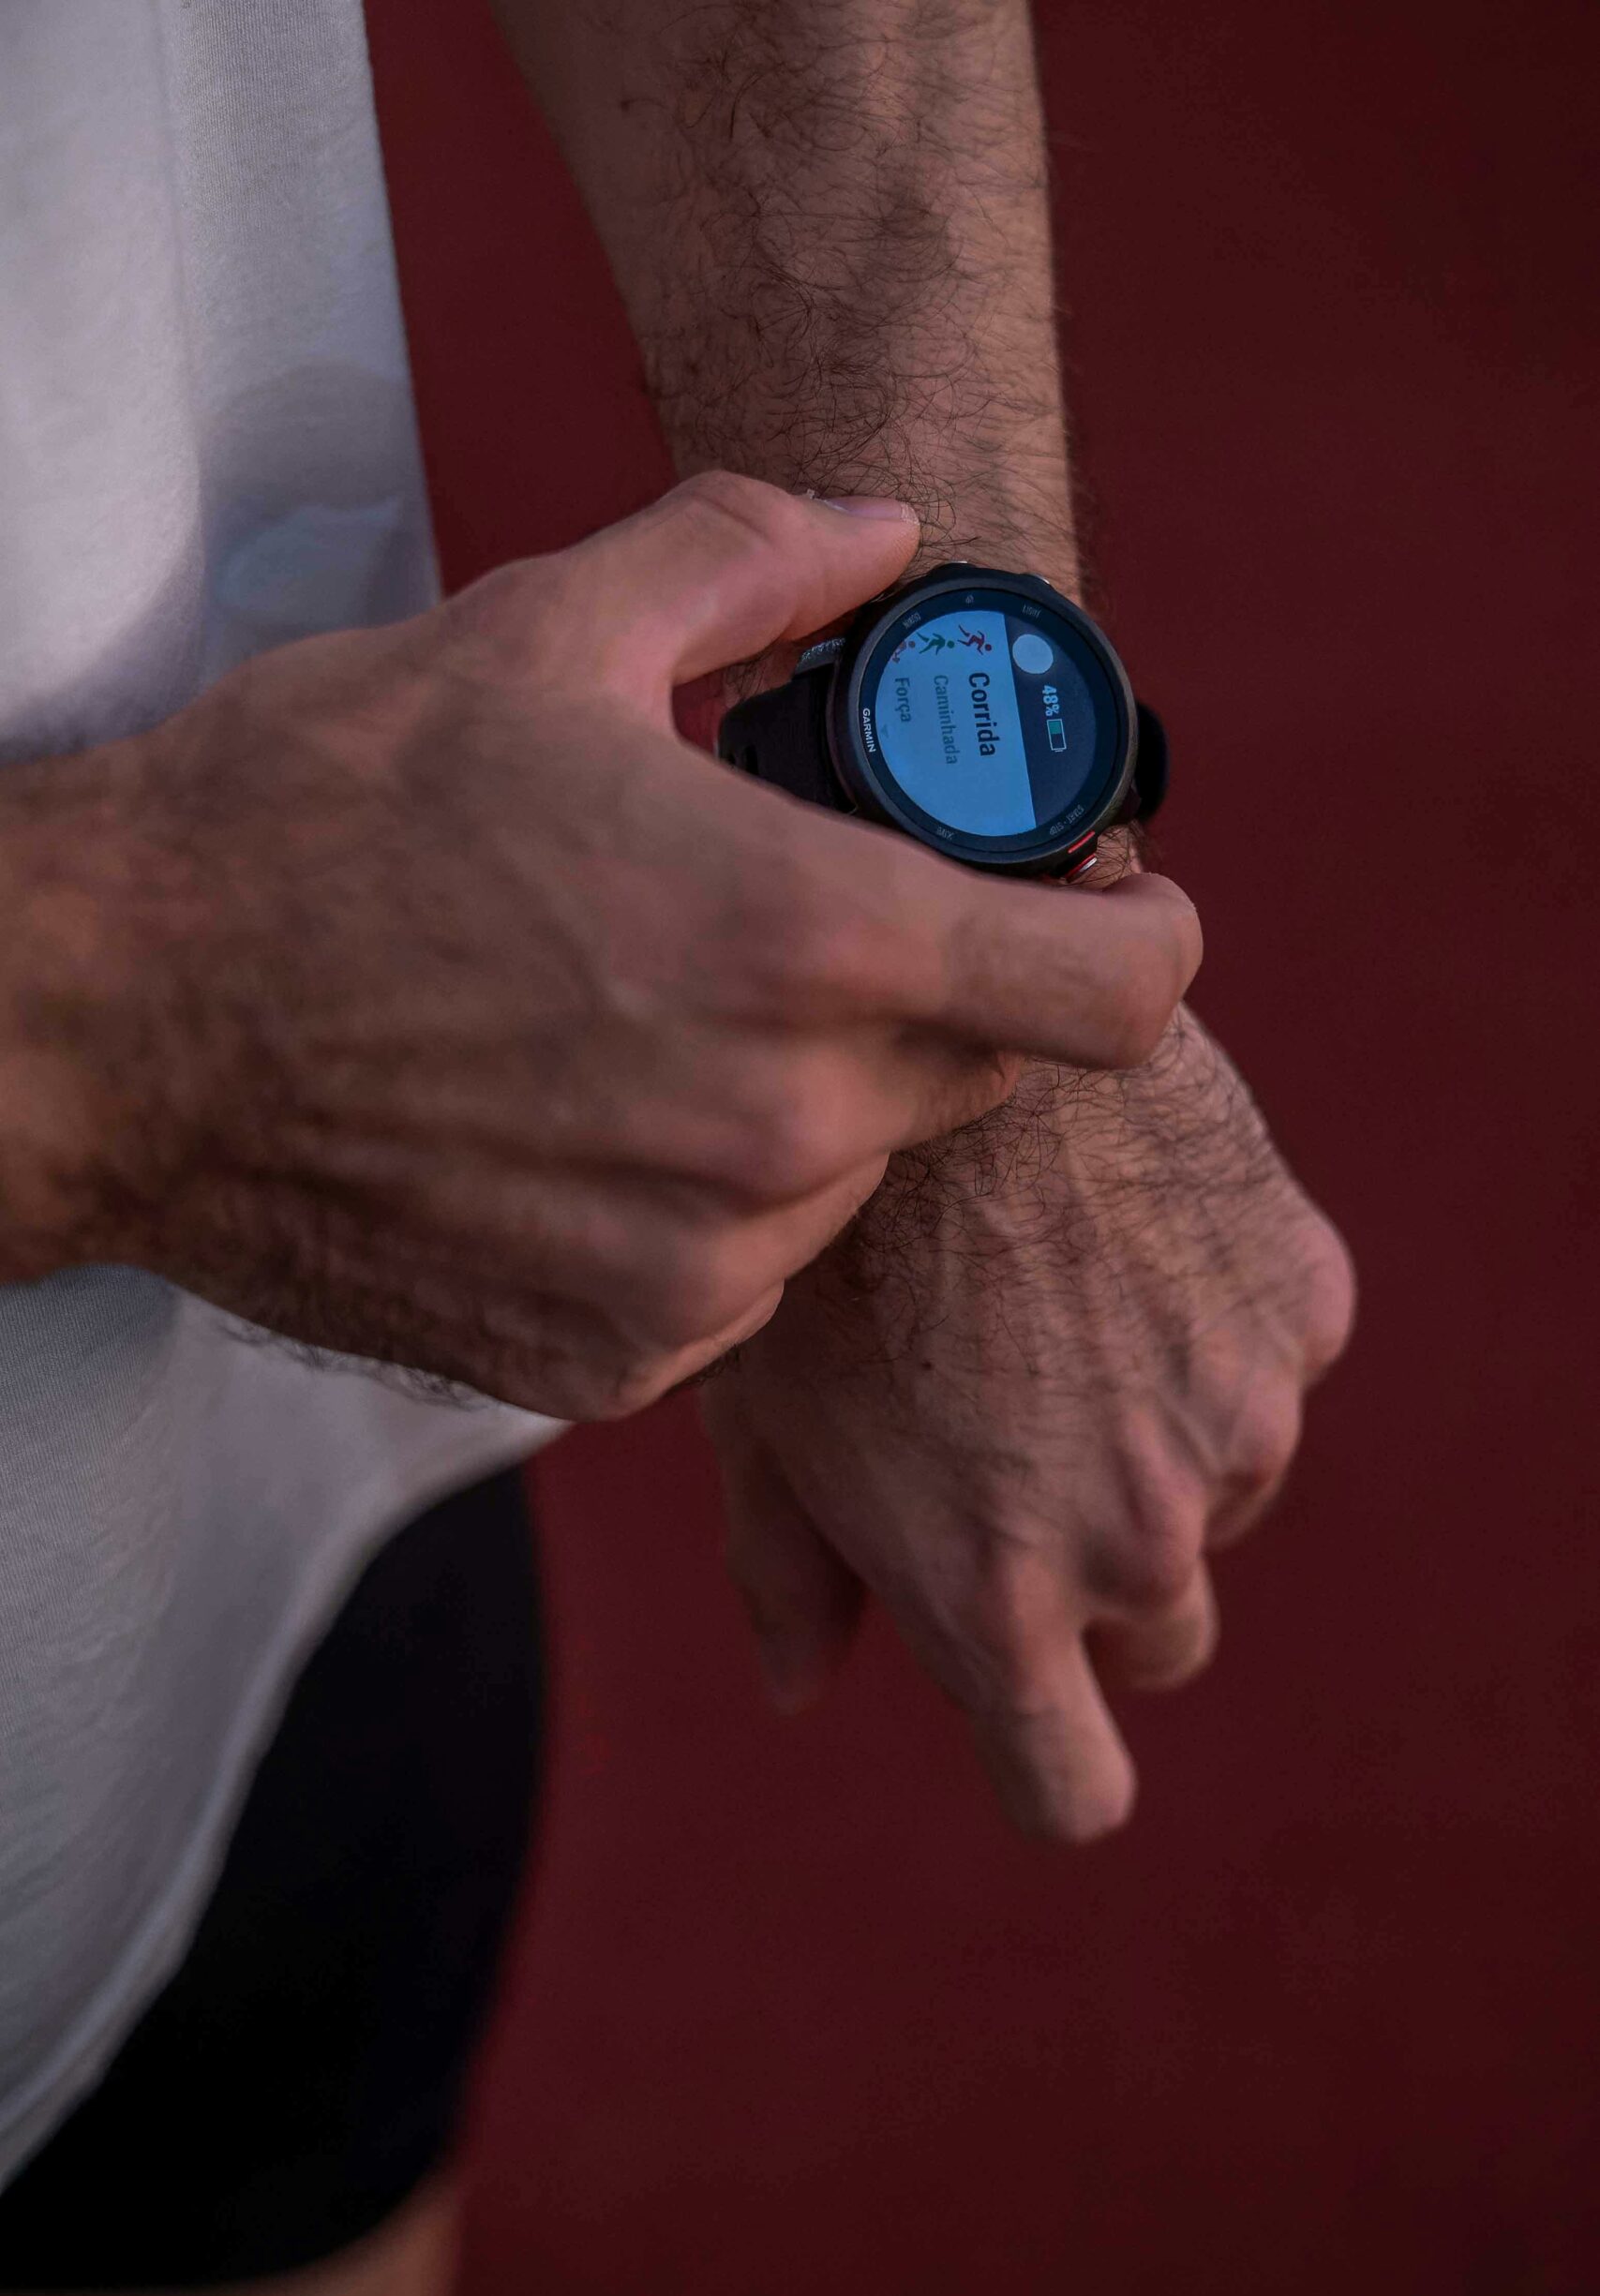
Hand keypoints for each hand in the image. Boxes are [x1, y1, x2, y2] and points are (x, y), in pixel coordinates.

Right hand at [0, 475, 1199, 1418]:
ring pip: (847, 1181)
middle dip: (924, 1002)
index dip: (1140, 941)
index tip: (1105, 910)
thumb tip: (884, 534)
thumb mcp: (535, 630)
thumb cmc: (315, 817)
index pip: (1116, 994)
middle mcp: (782, 1128)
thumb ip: (748, 562)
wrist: (117, 1022)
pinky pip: (736, 1282)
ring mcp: (702, 1270)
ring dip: (799, 1109)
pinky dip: (697, 1211)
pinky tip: (574, 1133)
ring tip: (639, 1029)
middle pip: (976, 1080)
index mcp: (805, 937)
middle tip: (793, 934)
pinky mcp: (616, 1361)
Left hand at [700, 1006, 1354, 1835]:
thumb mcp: (759, 1405)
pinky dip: (1217, 1318)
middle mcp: (1136, 1537)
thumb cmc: (814, 1220)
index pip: (1072, 1789)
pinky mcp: (1299, 1297)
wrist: (936, 1010)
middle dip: (1101, 1577)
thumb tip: (796, 1682)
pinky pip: (1270, 1355)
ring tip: (1056, 1295)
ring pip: (1226, 1488)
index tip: (1038, 1715)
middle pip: (1159, 1638)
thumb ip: (787, 1565)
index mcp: (994, 1597)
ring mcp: (1239, 1418)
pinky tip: (1122, 1223)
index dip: (1050, 1759)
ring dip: (1163, 1435)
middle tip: (1020, 1440)